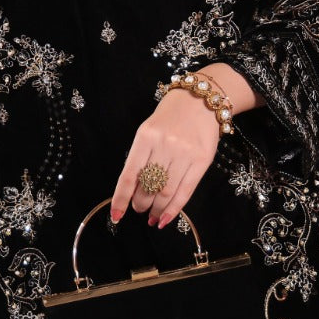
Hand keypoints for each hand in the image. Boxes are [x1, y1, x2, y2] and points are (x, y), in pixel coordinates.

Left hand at [109, 91, 221, 228]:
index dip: (121, 198)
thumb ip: (141, 157)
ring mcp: (185, 153)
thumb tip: (133, 190)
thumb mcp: (148, 130)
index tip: (116, 214)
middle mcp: (165, 145)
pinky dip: (174, 209)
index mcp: (145, 137)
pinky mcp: (202, 160)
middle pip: (148, 186)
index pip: (129, 175)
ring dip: (156, 209)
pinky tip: (165, 218)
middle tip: (139, 209)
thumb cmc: (169, 117)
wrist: (200, 100)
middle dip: (140, 204)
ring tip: (152, 216)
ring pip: (166, 192)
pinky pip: (185, 191)